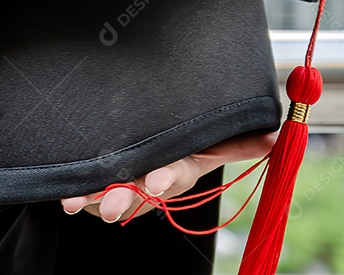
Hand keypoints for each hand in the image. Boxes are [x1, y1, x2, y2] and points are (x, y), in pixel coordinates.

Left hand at [59, 131, 275, 222]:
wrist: (144, 156)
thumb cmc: (179, 145)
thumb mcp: (206, 141)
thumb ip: (235, 141)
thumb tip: (277, 137)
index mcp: (178, 168)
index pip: (175, 174)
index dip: (166, 178)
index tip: (154, 182)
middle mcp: (152, 183)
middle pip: (139, 194)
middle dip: (124, 199)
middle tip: (110, 206)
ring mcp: (126, 188)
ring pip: (111, 198)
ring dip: (93, 201)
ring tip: (75, 202)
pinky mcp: (100, 189)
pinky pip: (88, 196)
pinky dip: (76, 197)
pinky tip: (66, 198)